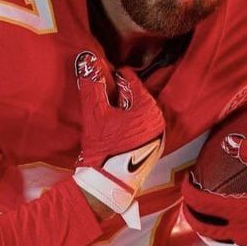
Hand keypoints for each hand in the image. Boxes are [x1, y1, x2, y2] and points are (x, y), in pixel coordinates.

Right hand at [73, 51, 164, 228]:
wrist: (109, 185)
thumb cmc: (104, 148)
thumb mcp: (95, 114)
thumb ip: (93, 86)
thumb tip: (87, 60)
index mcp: (148, 108)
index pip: (131, 80)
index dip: (114, 76)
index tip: (103, 76)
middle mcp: (159, 119)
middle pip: (135, 96)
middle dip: (118, 94)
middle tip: (102, 97)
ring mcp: (158, 135)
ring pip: (137, 112)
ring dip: (123, 109)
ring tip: (106, 114)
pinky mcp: (153, 148)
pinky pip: (140, 126)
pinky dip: (128, 123)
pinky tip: (114, 129)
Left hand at [181, 134, 246, 245]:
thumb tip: (234, 141)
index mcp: (241, 214)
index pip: (202, 205)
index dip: (189, 193)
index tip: (187, 183)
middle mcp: (240, 234)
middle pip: (203, 229)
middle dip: (190, 216)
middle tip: (188, 204)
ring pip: (216, 243)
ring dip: (205, 231)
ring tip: (204, 220)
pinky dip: (223, 241)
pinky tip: (230, 233)